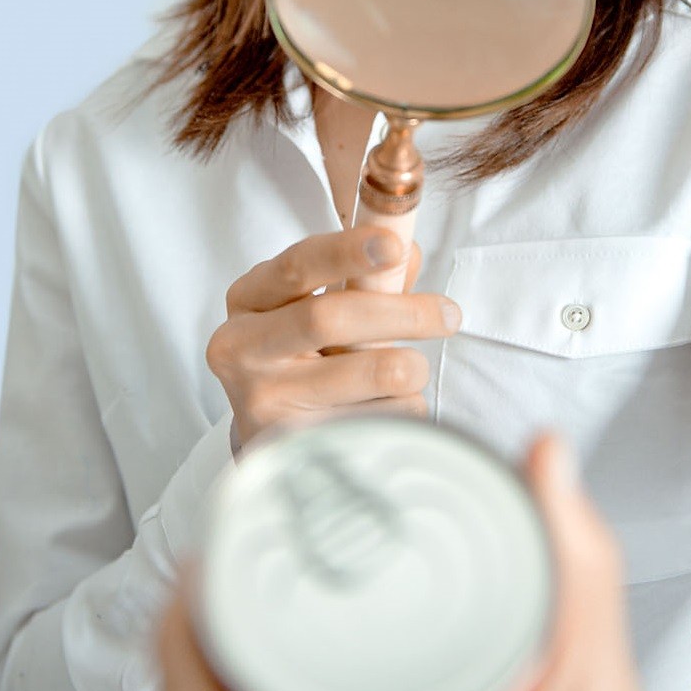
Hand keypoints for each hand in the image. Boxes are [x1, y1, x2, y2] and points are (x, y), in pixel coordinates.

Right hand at [205, 227, 462, 446]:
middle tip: (448, 314)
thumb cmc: (302, 358)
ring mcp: (263, 400)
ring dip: (410, 367)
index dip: (346, 251)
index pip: (296, 266)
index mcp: (248, 300)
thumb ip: (362, 276)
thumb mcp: (314, 307)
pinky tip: (387, 408)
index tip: (395, 244)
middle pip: (328, 318)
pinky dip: (402, 409)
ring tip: (412, 370)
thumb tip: (406, 251)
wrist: (274, 438)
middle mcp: (242, 348)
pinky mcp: (294, 446)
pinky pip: (378, 420)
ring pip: (367, 372)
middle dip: (401, 312)